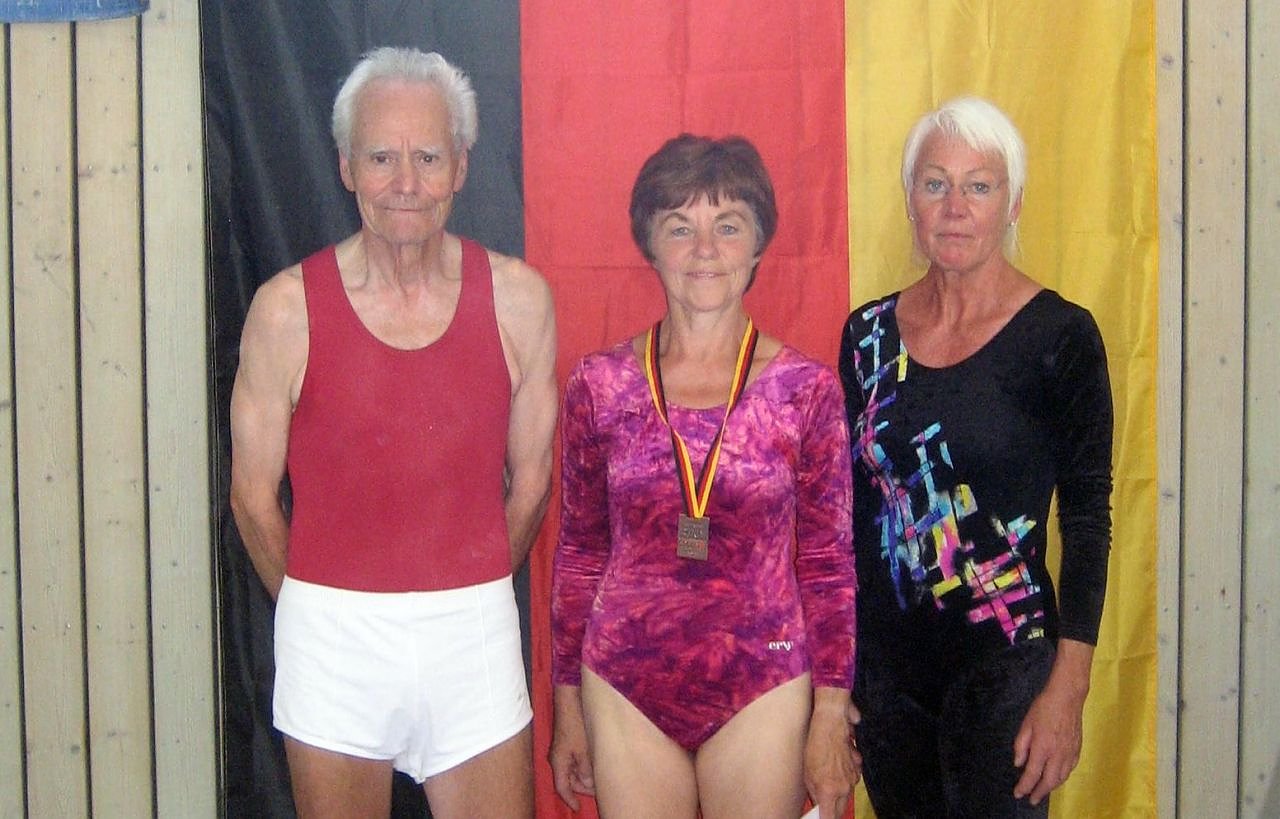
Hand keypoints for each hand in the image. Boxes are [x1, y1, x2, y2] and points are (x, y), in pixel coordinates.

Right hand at [550, 685, 594, 810]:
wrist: (570, 701)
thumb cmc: (575, 724)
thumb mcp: (583, 750)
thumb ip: (585, 769)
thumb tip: (588, 784)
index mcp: (558, 761)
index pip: (562, 787)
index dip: (570, 799)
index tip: (578, 808)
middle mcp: (558, 757)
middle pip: (568, 780)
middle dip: (581, 787)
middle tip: (598, 790)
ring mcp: (562, 750)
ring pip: (572, 771)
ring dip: (583, 777)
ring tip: (598, 778)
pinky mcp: (567, 742)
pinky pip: (574, 761)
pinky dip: (583, 766)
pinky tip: (594, 765)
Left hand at [804, 688, 861, 817]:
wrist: (830, 724)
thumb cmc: (815, 746)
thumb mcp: (807, 773)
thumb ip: (814, 793)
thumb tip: (817, 804)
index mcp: (829, 790)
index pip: (829, 818)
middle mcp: (844, 788)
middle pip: (839, 810)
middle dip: (831, 811)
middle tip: (822, 807)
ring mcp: (853, 779)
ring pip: (845, 796)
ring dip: (837, 795)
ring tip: (826, 782)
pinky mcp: (857, 771)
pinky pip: (850, 783)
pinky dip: (843, 781)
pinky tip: (835, 770)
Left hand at [1012, 641, 1092, 804]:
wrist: (1067, 697)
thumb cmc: (1043, 708)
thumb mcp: (1026, 725)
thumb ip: (1021, 746)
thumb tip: (1018, 764)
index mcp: (1042, 747)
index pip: (1032, 774)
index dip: (1024, 786)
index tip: (1018, 794)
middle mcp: (1057, 754)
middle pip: (1049, 781)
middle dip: (1039, 793)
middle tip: (1031, 800)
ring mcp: (1070, 753)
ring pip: (1061, 778)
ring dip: (1051, 787)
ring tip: (1042, 791)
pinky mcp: (1078, 749)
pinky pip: (1070, 769)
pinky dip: (1062, 777)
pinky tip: (1057, 778)